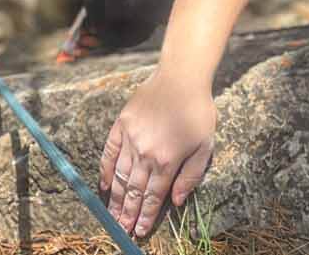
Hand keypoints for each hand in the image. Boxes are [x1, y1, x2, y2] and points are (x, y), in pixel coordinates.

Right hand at [100, 69, 216, 239]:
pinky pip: (109, 152)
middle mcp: (145, 153)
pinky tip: (104, 186)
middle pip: (134, 190)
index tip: (139, 230)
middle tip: (122, 229)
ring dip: (115, 198)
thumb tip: (176, 202)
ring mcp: (131, 138)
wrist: (181, 77)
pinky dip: (105, 170)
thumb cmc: (197, 111)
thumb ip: (190, 176)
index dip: (146, 215)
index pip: (153, 196)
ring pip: (119, 176)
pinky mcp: (121, 125)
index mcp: (167, 160)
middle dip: (127, 213)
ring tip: (112, 216)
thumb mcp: (205, 146)